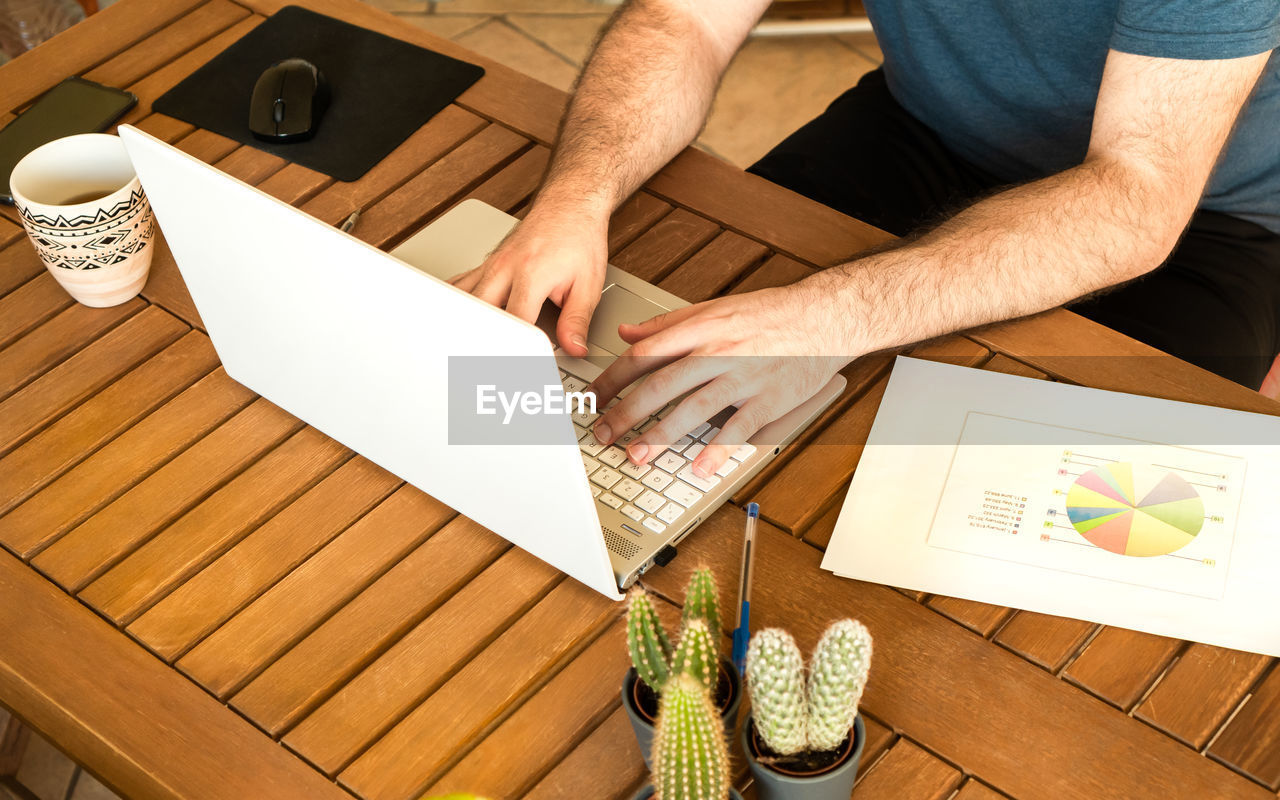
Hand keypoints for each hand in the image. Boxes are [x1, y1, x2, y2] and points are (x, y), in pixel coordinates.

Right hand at [450, 205, 607, 355]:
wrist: (568, 204)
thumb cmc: (579, 238)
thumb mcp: (588, 283)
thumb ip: (577, 320)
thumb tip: (574, 348)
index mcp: (531, 275)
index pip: (515, 324)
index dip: (516, 352)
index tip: (518, 370)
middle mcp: (504, 269)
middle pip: (479, 315)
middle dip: (481, 343)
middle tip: (482, 370)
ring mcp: (491, 266)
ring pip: (463, 301)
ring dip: (465, 325)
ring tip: (463, 352)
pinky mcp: (485, 264)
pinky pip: (460, 286)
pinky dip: (457, 305)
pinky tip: (454, 322)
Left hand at [587, 282, 852, 478]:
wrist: (826, 316)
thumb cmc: (770, 314)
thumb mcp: (714, 308)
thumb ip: (669, 324)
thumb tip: (629, 333)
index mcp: (702, 328)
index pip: (645, 354)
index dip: (614, 378)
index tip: (594, 399)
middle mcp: (719, 351)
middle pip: (662, 384)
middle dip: (627, 412)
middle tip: (604, 435)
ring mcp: (744, 376)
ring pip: (694, 408)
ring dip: (661, 435)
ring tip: (637, 456)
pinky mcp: (769, 399)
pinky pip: (739, 427)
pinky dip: (718, 450)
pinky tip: (699, 467)